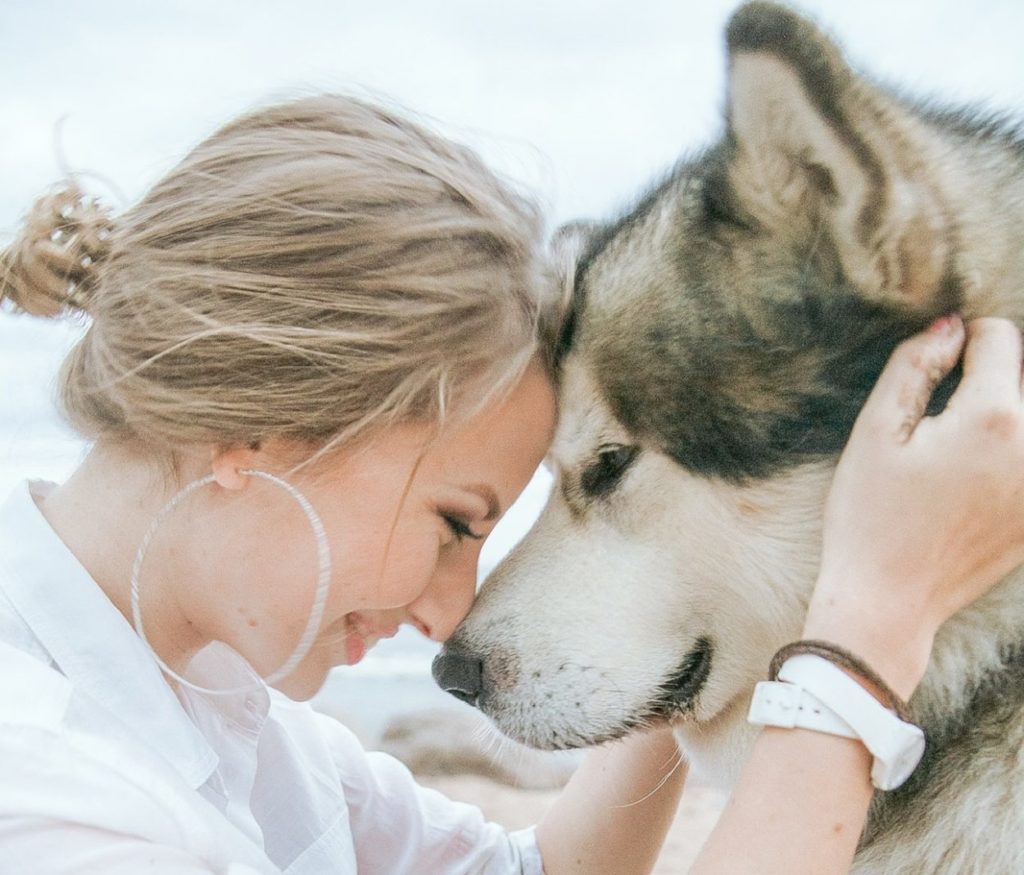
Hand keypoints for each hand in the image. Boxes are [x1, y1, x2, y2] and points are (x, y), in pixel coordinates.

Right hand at [805, 316, 1023, 696]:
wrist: (889, 601)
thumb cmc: (870, 517)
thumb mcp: (874, 432)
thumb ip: (914, 366)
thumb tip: (950, 326)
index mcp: (993, 417)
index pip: (1000, 337)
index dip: (959, 343)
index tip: (930, 373)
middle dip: (988, 378)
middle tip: (942, 417)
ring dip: (1002, 413)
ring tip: (959, 447)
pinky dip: (1008, 451)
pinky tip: (970, 482)